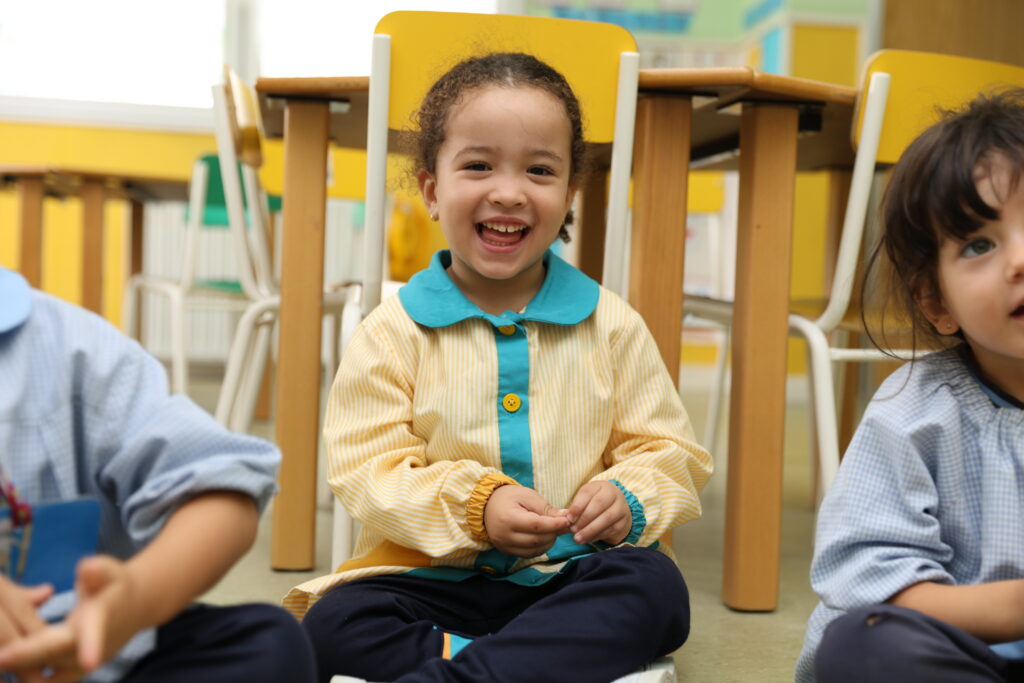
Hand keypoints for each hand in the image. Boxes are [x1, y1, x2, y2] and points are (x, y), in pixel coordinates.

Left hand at [0, 555, 143, 681]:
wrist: (132, 609)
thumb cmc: (116, 586)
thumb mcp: (111, 572)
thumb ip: (97, 571)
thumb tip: (88, 567)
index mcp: (99, 621)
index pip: (93, 634)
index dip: (91, 647)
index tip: (90, 663)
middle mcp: (88, 648)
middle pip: (54, 655)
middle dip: (26, 658)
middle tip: (2, 658)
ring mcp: (77, 666)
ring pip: (45, 673)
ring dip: (22, 667)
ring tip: (2, 657)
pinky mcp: (66, 674)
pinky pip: (45, 680)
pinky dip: (28, 675)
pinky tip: (9, 663)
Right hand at [483, 485, 569, 556]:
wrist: (486, 505)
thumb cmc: (509, 497)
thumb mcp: (527, 496)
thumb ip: (546, 508)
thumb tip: (565, 518)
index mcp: (508, 519)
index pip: (537, 526)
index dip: (554, 525)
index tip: (567, 521)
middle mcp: (504, 536)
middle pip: (537, 540)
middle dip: (554, 533)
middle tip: (564, 525)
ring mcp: (504, 546)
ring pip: (534, 550)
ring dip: (549, 542)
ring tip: (554, 530)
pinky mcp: (506, 551)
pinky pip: (528, 554)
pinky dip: (540, 548)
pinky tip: (545, 537)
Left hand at [567, 481, 631, 545]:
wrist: (616, 509)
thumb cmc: (594, 503)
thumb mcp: (585, 499)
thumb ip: (576, 507)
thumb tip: (566, 519)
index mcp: (601, 485)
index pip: (588, 493)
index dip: (577, 506)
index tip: (569, 518)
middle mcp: (614, 494)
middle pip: (598, 504)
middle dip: (584, 519)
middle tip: (573, 530)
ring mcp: (621, 508)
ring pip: (606, 518)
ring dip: (590, 530)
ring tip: (578, 538)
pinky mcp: (624, 522)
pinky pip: (610, 530)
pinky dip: (597, 536)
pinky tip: (587, 540)